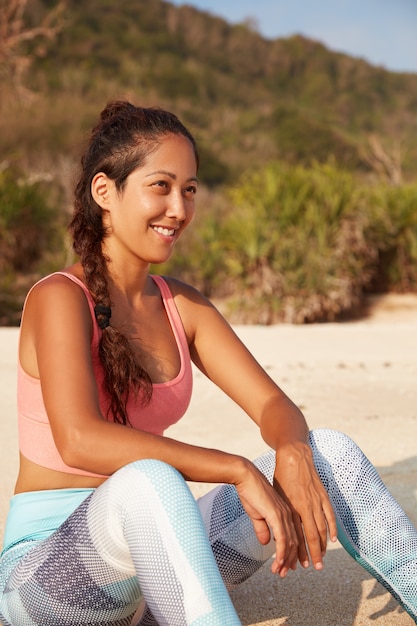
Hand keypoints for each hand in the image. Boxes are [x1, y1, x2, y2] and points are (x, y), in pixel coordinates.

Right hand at [235, 461, 298, 576]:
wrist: (246, 477)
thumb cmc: (250, 492)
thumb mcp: (257, 513)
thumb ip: (262, 528)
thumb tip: (266, 542)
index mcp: (286, 512)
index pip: (293, 536)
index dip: (292, 552)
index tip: (288, 565)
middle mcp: (288, 514)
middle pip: (294, 542)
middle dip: (290, 560)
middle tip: (284, 573)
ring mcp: (284, 514)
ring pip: (290, 543)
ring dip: (285, 560)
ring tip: (280, 572)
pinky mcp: (277, 515)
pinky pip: (283, 538)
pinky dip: (282, 552)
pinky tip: (279, 562)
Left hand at [273, 441, 336, 570]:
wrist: (293, 456)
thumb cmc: (281, 476)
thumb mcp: (277, 496)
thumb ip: (279, 513)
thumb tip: (277, 532)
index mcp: (292, 507)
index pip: (296, 535)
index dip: (298, 551)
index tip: (298, 564)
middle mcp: (305, 507)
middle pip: (312, 536)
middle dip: (313, 554)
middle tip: (314, 568)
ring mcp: (316, 501)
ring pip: (322, 528)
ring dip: (323, 545)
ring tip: (322, 558)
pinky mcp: (323, 495)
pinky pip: (330, 515)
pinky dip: (332, 528)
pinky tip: (333, 539)